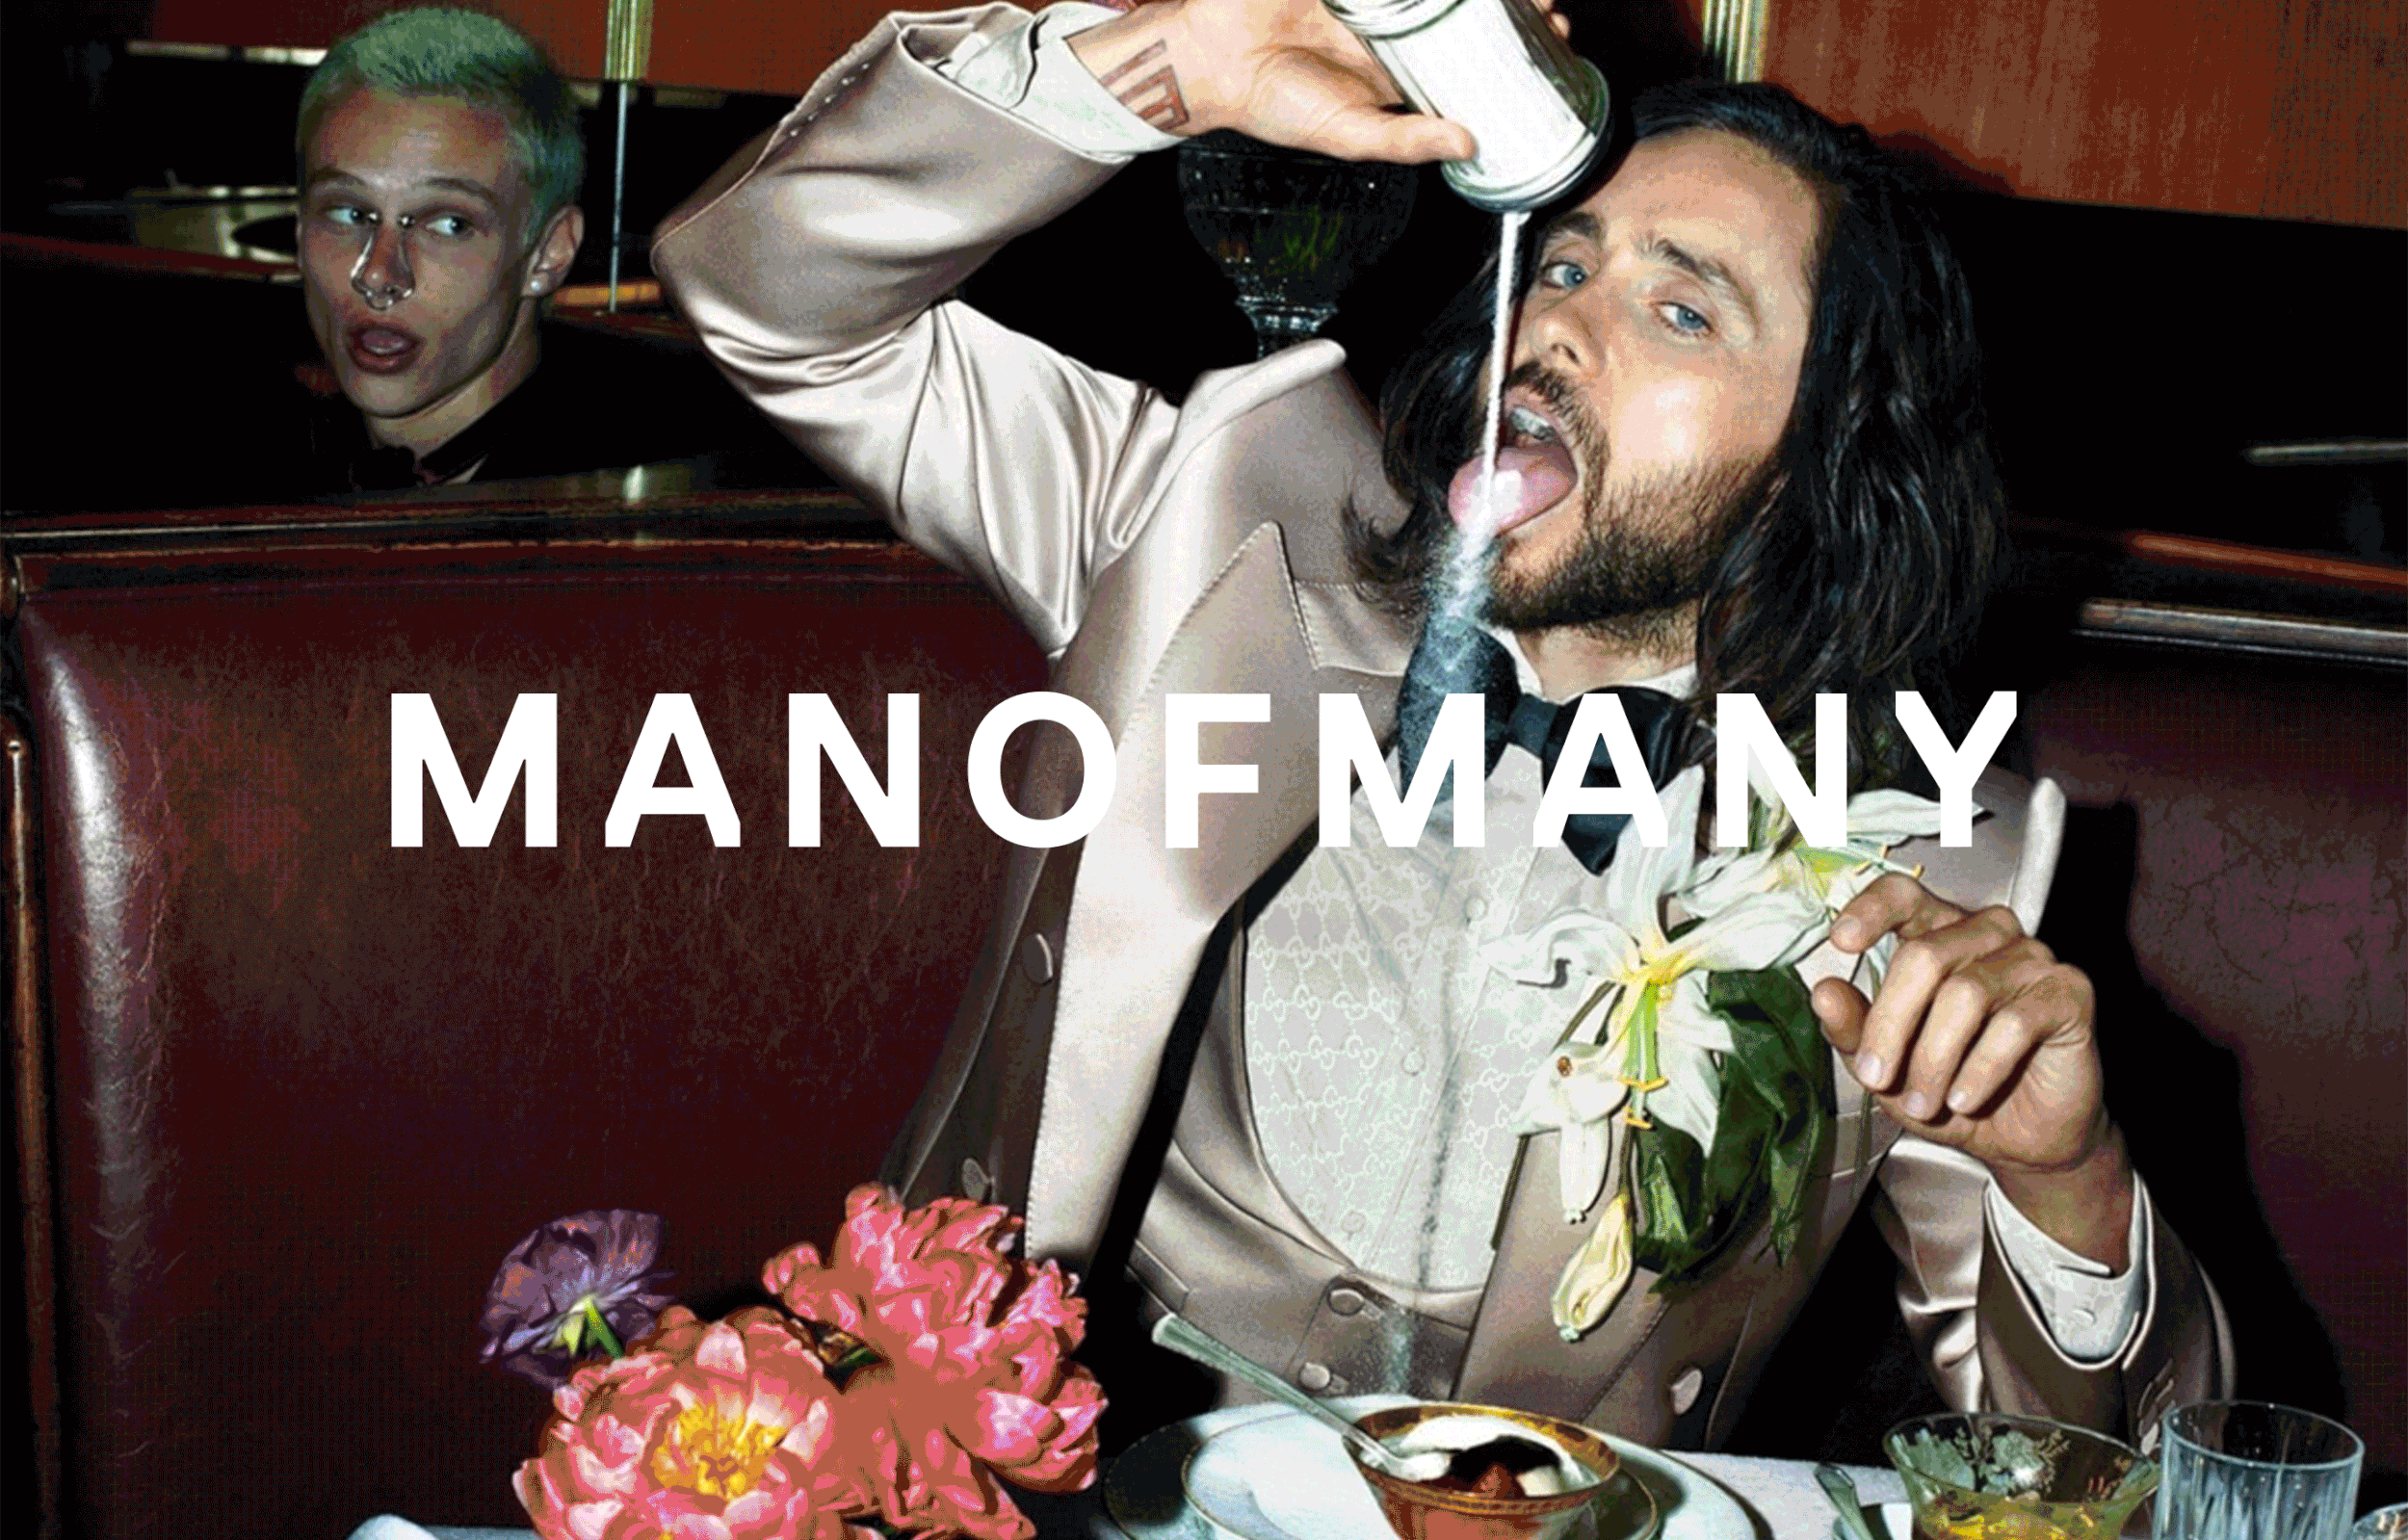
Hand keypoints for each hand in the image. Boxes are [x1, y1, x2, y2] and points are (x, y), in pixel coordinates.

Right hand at [1068, 0, 1564, 160]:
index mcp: (1398, 70)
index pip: (1469, 57)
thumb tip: (1470, 143)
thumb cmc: (1273, 106)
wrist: (1213, 60)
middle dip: (1511, 8)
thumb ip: (1408, 140)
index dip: (1511, 48)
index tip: (1551, 39)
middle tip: (1549, 10)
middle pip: (1466, 10)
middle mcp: (1394, 28)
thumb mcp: (1349, 134)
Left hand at [1812, 873, 2133, 1266]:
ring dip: (1934, 1059)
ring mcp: (2032, 957)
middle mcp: (1987, 934)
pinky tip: (1964, 1099)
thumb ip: (1854, 1029)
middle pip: (1924, 956)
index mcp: (1938, 935)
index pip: (1903, 896)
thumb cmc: (1950, 1089)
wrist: (2024, 1139)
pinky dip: (1980, 1069)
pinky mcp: (2069, 991)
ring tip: (1925, 1103)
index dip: (1871, 910)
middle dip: (1891, 1025)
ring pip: (1966, 992)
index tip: (1840, 941)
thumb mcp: (1888, 1069)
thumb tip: (1823, 992)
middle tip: (1876, 1078)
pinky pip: (2015, 1023)